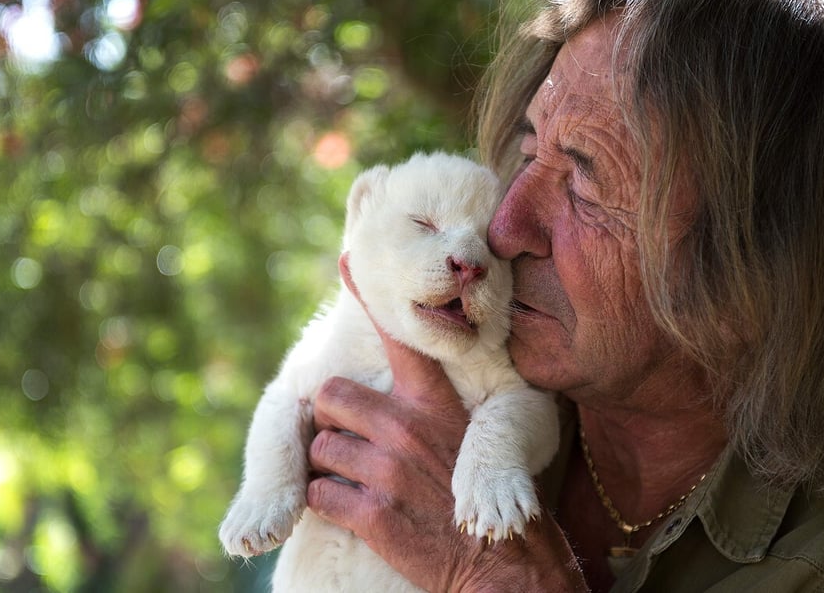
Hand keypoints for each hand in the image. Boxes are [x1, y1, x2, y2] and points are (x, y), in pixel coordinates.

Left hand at [307, 253, 587, 591]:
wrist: (505, 567)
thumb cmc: (492, 501)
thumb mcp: (478, 439)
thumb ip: (440, 413)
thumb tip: (410, 398)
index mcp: (436, 405)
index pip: (401, 337)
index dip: (369, 298)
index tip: (348, 262)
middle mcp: (407, 427)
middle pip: (330, 395)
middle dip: (329, 417)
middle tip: (345, 435)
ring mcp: (385, 470)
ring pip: (319, 447)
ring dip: (328, 465)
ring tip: (354, 479)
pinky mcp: (370, 514)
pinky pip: (317, 493)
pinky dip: (325, 501)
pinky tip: (353, 509)